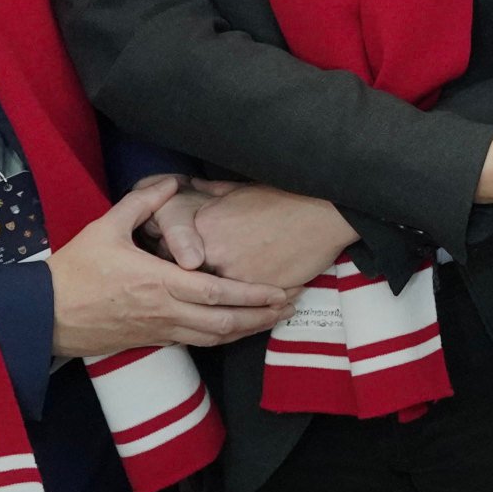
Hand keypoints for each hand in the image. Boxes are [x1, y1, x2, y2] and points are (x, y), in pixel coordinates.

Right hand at [45, 177, 297, 358]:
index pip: (218, 293)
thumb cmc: (75, 272)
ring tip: (274, 320)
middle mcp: (166, 312)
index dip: (254, 294)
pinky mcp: (152, 341)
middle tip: (291, 306)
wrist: (44, 315)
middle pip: (226, 322)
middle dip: (263, 316)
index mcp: (160, 283)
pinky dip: (222, 337)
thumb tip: (169, 181)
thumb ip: (141, 204)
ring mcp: (160, 331)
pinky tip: (237, 330)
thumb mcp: (106, 229)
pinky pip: (196, 343)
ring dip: (248, 330)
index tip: (281, 290)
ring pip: (215, 337)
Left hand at [163, 180, 357, 297]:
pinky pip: (242, 305)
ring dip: (220, 300)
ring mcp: (232, 274)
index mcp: (201, 225)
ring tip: (228, 302)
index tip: (185, 265)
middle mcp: (210, 251)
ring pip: (214, 297)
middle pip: (188, 279)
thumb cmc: (283, 198)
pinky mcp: (255, 291)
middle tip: (202, 289)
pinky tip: (253, 305)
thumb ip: (211, 193)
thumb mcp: (240, 189)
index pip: (170, 253)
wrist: (322, 214)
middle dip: (193, 285)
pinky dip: (247, 306)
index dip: (176, 261)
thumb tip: (192, 185)